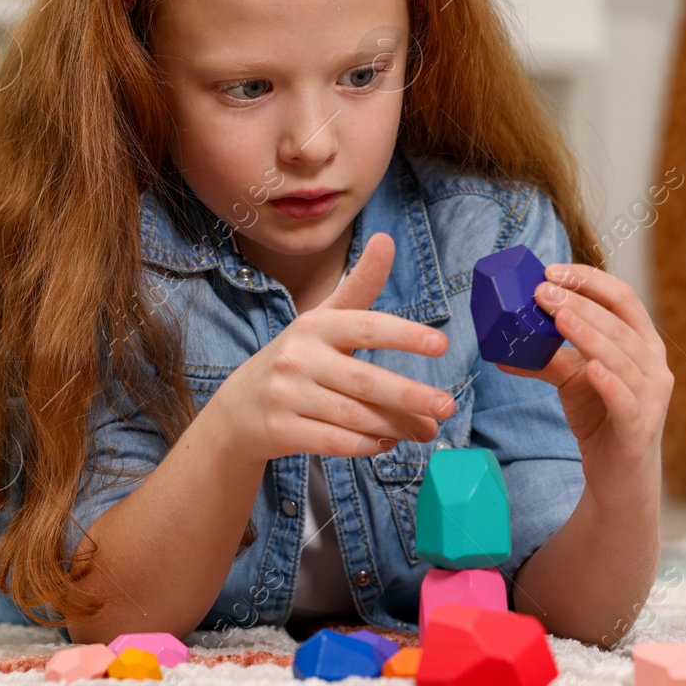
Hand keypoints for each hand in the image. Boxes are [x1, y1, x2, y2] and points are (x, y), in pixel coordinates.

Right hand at [205, 232, 454, 463]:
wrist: (238, 408)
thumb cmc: (298, 358)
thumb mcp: (323, 318)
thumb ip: (360, 285)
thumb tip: (386, 239)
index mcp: (316, 325)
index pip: (366, 327)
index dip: (405, 335)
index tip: (442, 344)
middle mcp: (298, 357)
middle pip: (365, 380)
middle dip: (410, 396)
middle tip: (447, 406)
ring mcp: (286, 395)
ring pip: (354, 416)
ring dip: (395, 426)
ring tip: (425, 429)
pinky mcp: (279, 430)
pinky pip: (334, 442)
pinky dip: (365, 445)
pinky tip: (387, 443)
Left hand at [494, 263, 670, 504]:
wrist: (619, 477)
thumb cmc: (601, 418)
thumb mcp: (572, 380)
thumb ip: (546, 358)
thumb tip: (500, 347)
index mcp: (642, 342)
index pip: (622, 298)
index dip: (589, 280)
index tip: (552, 271)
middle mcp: (654, 364)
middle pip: (618, 323)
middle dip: (579, 303)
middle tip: (541, 291)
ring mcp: (651, 396)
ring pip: (621, 357)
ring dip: (589, 333)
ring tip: (558, 316)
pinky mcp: (639, 428)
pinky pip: (625, 400)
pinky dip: (609, 382)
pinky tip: (591, 369)